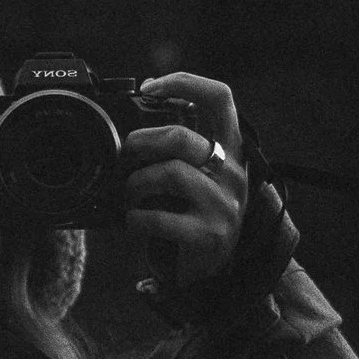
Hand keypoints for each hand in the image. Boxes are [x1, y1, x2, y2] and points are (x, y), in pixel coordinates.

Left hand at [122, 73, 248, 289]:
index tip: (150, 87)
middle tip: (125, 155)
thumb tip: (135, 125)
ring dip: (135, 184)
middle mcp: (233, 174)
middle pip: (182, 137)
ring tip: (129, 196)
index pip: (221, 99)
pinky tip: (134, 223)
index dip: (185, 82)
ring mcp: (223, 205)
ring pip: (169, 174)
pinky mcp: (207, 235)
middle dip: (141, 142)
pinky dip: (136, 219)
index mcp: (232, 151)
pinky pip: (159, 217)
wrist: (217, 275)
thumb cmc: (198, 217)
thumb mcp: (200, 178)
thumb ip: (181, 151)